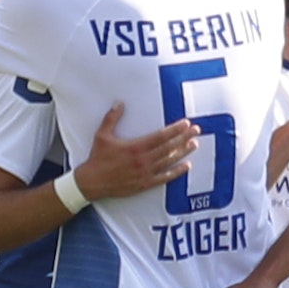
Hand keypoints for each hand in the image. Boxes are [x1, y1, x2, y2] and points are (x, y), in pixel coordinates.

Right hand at [73, 102, 200, 200]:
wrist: (91, 182)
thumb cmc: (97, 158)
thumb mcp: (102, 135)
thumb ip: (112, 118)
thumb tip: (118, 103)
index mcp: (135, 146)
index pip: (161, 136)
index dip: (175, 129)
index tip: (186, 124)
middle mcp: (143, 160)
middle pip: (169, 147)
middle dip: (184, 138)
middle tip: (196, 130)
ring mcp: (145, 173)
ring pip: (169, 161)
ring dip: (184, 152)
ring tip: (195, 144)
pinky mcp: (145, 184)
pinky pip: (165, 177)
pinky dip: (177, 172)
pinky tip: (187, 166)